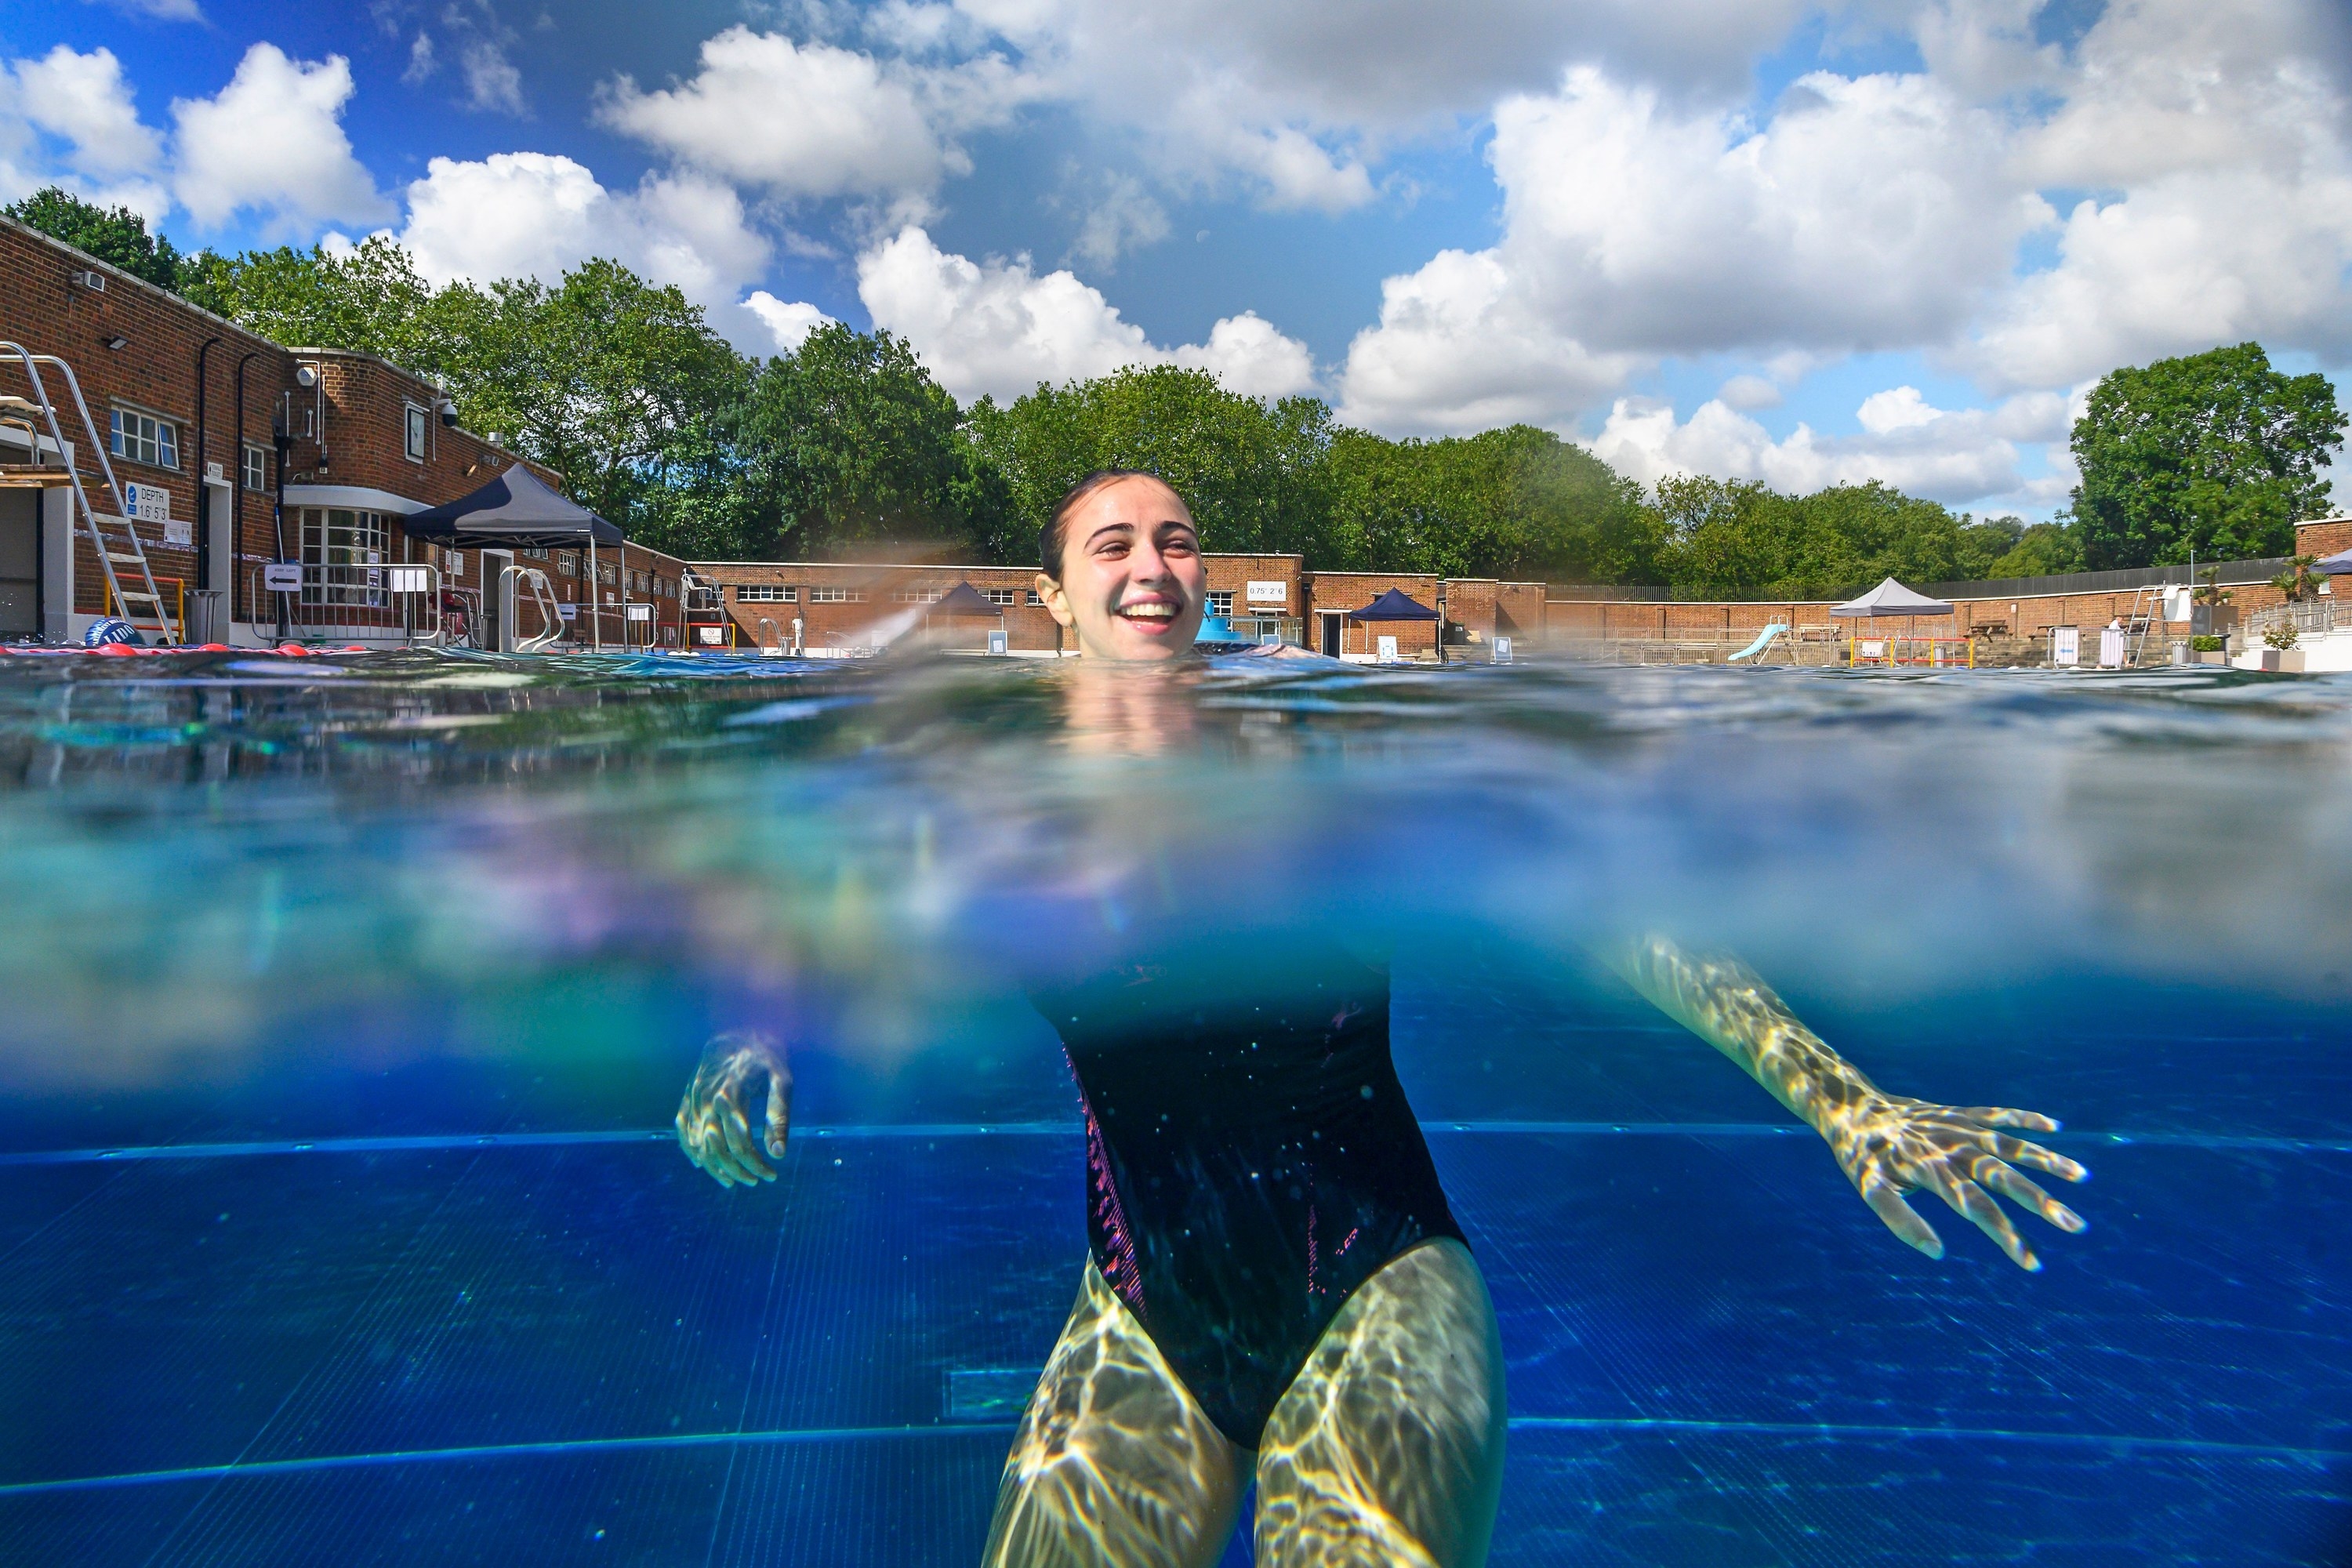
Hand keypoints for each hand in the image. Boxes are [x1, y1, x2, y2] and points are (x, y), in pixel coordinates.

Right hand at [675, 1031, 791, 1188]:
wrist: (736, 1032)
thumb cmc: (764, 1059)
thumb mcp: (781, 1081)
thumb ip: (778, 1115)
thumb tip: (778, 1153)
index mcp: (732, 1096)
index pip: (740, 1143)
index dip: (755, 1164)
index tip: (772, 1176)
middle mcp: (707, 1100)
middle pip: (717, 1148)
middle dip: (737, 1170)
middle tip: (757, 1179)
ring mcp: (693, 1100)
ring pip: (698, 1144)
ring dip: (714, 1167)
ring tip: (733, 1180)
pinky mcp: (686, 1098)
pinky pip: (682, 1130)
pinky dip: (690, 1150)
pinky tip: (701, 1163)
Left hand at [1824, 1096, 2086, 1270]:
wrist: (1852, 1107)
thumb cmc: (1863, 1156)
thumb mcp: (1870, 1190)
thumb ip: (1901, 1221)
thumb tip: (1937, 1252)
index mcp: (1932, 1170)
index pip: (1976, 1209)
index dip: (2005, 1235)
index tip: (2031, 1262)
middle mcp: (1951, 1147)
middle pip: (2003, 1177)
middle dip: (2040, 1202)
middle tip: (2075, 1225)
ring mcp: (1958, 1127)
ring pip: (2010, 1143)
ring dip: (2046, 1159)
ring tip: (2081, 1175)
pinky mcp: (1959, 1113)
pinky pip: (1997, 1114)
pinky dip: (2025, 1118)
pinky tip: (2056, 1126)